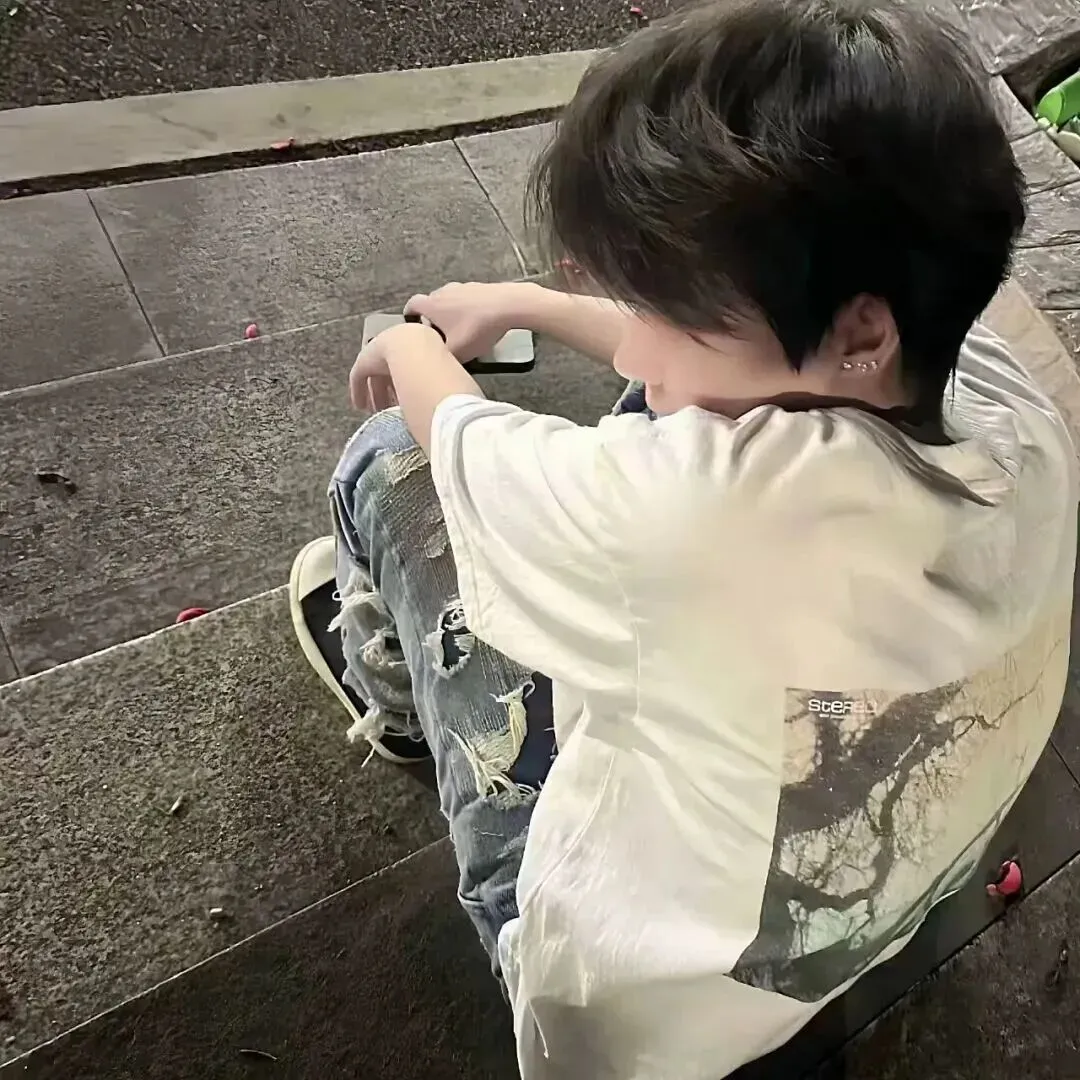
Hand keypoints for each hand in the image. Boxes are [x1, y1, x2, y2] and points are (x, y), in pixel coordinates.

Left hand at [349, 323, 445, 411]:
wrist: (414, 348)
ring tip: (376, 412)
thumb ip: (435, 382)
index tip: (405, 402)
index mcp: (411, 352)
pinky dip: (359, 392)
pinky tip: (359, 406)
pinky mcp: (363, 362)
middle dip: (387, 394)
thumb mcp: (437, 372)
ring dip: (375, 396)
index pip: (405, 371)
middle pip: (387, 377)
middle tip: (389, 410)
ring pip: (374, 379)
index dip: (404, 388)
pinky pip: (359, 378)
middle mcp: (393, 354)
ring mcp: (377, 357)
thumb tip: (440, 403)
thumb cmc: (433, 360)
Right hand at [403, 281, 525, 361]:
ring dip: (450, 314)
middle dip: (431, 318)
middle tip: (438, 335)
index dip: (409, 315)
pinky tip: (476, 324)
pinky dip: (466, 310)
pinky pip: (466, 300)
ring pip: (449, 301)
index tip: (412, 325)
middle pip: (430, 303)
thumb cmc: (479, 327)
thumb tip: (438, 362)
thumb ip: (442, 358)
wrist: (509, 305)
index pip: (411, 305)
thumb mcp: (458, 352)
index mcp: (432, 305)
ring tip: (458, 331)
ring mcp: (462, 287)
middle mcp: (443, 292)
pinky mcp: (479, 288)